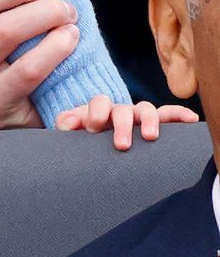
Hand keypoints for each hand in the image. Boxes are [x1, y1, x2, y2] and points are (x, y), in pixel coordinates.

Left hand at [55, 94, 198, 149]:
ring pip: (146, 110)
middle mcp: (120, 111)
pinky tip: (189, 118)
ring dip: (149, 121)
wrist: (95, 153)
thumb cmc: (84, 142)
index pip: (100, 102)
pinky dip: (178, 115)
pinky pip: (168, 116)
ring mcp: (137, 118)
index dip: (96, 113)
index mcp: (99, 111)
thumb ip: (67, 124)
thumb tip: (70, 122)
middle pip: (123, 109)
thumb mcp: (71, 133)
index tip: (92, 129)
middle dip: (122, 125)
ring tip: (150, 136)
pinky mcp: (154, 126)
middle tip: (121, 145)